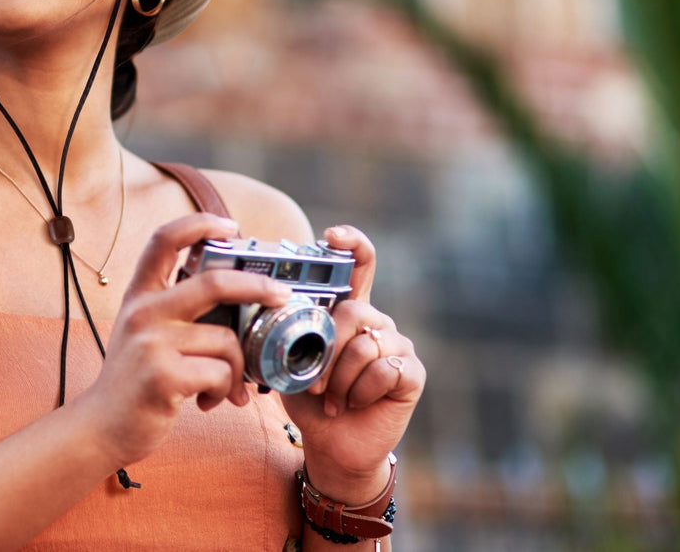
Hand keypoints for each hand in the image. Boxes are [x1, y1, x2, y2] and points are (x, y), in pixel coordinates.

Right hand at [78, 213, 294, 467]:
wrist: (102, 426)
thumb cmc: (135, 380)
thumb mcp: (144, 333)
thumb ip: (178, 312)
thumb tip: (238, 300)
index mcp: (140, 295)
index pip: (165, 239)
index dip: (199, 224)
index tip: (230, 225)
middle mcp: (144, 311)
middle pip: (213, 283)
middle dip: (256, 286)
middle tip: (280, 295)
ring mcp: (151, 342)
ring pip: (225, 341)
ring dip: (236, 369)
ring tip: (224, 387)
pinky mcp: (163, 375)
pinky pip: (220, 374)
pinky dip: (225, 391)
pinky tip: (207, 401)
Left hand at [281, 226, 424, 500]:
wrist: (332, 444)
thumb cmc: (309, 399)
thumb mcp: (288, 362)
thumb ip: (286, 334)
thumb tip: (267, 306)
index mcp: (348, 312)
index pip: (359, 265)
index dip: (350, 244)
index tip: (331, 235)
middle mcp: (376, 321)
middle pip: (353, 312)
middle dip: (327, 350)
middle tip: (316, 382)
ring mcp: (398, 346)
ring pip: (366, 345)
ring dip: (342, 379)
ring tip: (335, 398)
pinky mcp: (413, 372)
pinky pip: (385, 370)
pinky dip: (361, 392)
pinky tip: (356, 404)